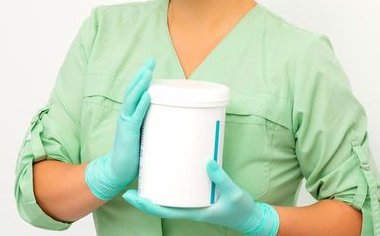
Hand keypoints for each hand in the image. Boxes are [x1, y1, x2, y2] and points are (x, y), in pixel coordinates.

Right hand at [84, 57, 154, 199]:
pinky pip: (136, 115)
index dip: (141, 78)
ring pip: (132, 98)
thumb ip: (152, 126)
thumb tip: (170, 120)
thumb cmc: (132, 155)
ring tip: (148, 72)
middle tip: (150, 61)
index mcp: (129, 115)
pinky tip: (148, 94)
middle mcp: (126, 115)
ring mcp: (126, 122)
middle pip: (132, 90)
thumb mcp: (144, 136)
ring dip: (141, 84)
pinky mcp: (128, 132)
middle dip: (142, 75)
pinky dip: (142, 104)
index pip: (135, 92)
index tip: (150, 66)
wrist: (117, 170)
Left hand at [122, 159, 279, 235]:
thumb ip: (221, 178)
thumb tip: (207, 161)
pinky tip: (165, 174)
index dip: (145, 204)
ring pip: (168, 199)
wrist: (250, 217)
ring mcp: (193, 203)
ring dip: (154, 190)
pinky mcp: (198, 197)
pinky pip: (179, 193)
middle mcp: (189, 209)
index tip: (131, 196)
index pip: (162, 210)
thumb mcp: (233, 194)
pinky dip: (169, 185)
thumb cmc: (241, 210)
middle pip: (160, 205)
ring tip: (142, 176)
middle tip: (129, 184)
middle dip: (143, 198)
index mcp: (192, 212)